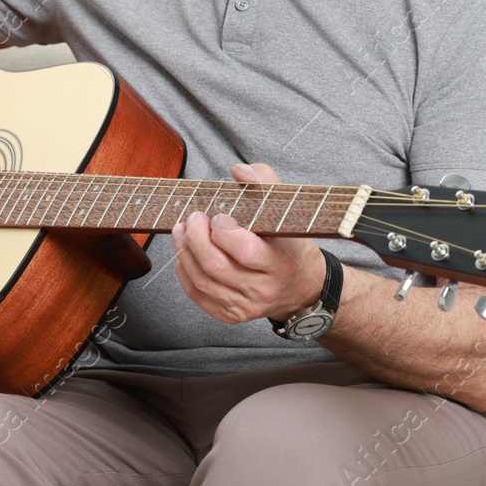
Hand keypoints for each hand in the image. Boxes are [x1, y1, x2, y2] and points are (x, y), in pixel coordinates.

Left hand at [171, 163, 327, 324]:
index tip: (219, 216)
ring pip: (202, 281)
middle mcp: (263, 289)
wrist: (302, 288)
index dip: (223, 231)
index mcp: (280, 263)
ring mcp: (246, 306)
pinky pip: (198, 295)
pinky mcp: (232, 315)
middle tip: (194, 219)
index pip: (245, 251)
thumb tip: (238, 170)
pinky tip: (186, 254)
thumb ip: (266, 183)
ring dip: (185, 252)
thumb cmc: (292, 246)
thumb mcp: (290, 213)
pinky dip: (184, 272)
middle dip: (196, 238)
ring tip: (183, 231)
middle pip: (216, 266)